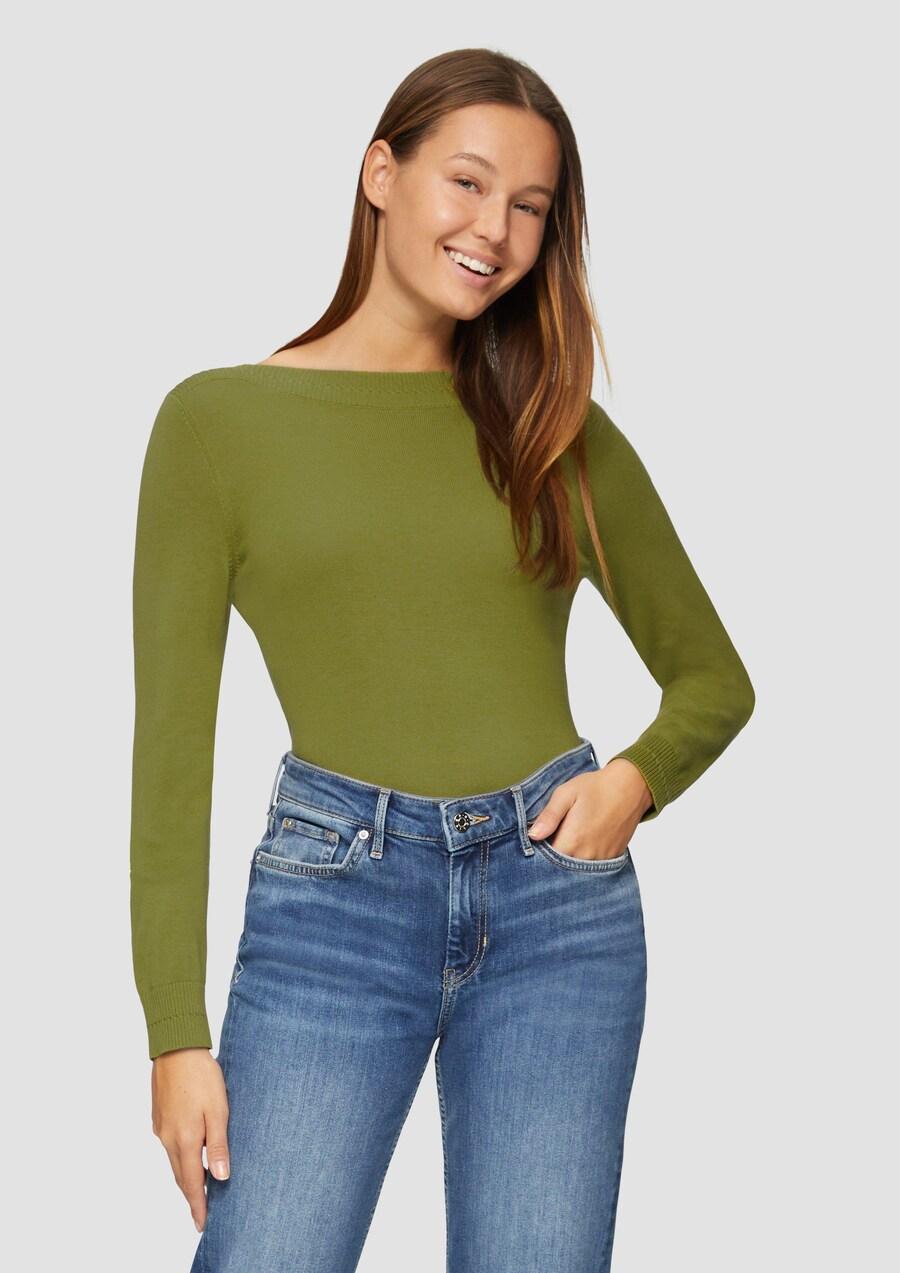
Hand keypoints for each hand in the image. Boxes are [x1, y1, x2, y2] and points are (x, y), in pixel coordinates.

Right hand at [151, 1047, 229, 1232]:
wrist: (176, 1049)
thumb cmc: (201, 1076)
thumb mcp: (218, 1110)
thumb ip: (218, 1145)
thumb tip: (220, 1178)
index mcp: (185, 1140)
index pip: (191, 1184)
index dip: (197, 1205)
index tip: (202, 1224)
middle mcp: (168, 1139)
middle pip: (180, 1176)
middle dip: (191, 1196)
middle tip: (201, 1213)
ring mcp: (161, 1128)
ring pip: (174, 1160)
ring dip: (185, 1176)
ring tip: (198, 1188)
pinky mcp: (160, 1117)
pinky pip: (170, 1145)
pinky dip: (180, 1157)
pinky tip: (190, 1155)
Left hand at [527, 759, 652, 860]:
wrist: (631, 787)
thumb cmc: (597, 787)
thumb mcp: (566, 794)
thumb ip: (549, 816)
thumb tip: (533, 835)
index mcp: (573, 840)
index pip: (547, 861)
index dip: (539, 854)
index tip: (537, 842)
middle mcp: (588, 855)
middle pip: (561, 869)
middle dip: (552, 860)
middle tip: (553, 838)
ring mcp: (602, 859)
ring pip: (577, 871)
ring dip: (569, 861)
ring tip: (569, 839)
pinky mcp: (612, 858)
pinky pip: (593, 868)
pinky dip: (584, 860)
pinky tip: (583, 843)